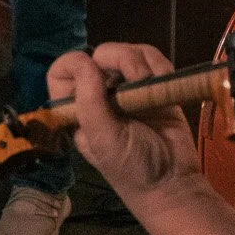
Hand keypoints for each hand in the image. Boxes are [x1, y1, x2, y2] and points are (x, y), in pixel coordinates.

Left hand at [48, 44, 202, 204]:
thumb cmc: (132, 168)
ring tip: (150, 86)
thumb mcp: (103, 141)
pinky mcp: (154, 87)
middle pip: (100, 55)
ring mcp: (128, 89)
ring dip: (141, 63)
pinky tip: (162, 83)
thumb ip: (89, 103)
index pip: (61, 74)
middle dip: (118, 60)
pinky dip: (159, 65)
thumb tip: (83, 62)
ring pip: (128, 52)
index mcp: (79, 110)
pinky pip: (153, 60)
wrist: (173, 182)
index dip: (73, 64)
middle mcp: (101, 96)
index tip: (93, 73)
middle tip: (134, 81)